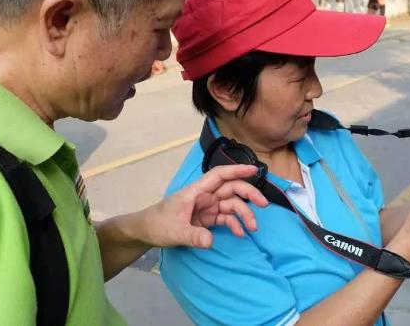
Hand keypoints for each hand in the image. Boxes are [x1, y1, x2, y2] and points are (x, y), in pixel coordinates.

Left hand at [134, 164, 268, 248]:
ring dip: (244, 214)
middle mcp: (204, 196)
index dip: (237, 170)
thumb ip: (193, 236)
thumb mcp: (174, 232)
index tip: (254, 169)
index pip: (219, 175)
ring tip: (253, 228)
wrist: (146, 232)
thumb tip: (210, 241)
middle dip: (248, 194)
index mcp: (196, 191)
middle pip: (231, 189)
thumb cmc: (157, 224)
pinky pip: (226, 219)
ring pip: (231, 205)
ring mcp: (207, 207)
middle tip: (263, 205)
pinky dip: (235, 225)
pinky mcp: (207, 219)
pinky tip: (241, 233)